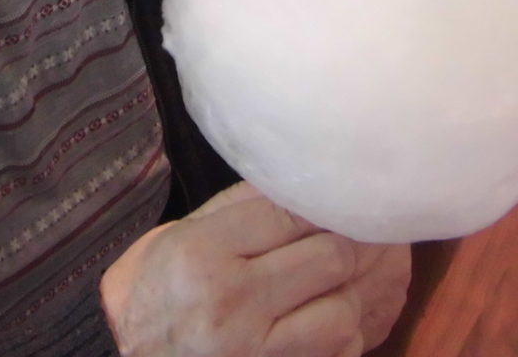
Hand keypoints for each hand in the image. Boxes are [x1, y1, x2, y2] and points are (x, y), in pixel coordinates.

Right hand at [100, 182, 411, 355]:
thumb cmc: (151, 293)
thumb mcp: (177, 235)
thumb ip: (237, 206)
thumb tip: (296, 178)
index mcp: (202, 253)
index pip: (289, 215)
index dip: (326, 201)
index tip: (342, 193)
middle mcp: (231, 303)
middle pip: (329, 259)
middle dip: (355, 240)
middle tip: (366, 228)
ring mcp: (254, 351)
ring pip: (343, 313)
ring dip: (356, 290)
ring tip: (358, 272)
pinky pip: (338, 354)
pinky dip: (351, 332)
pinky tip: (344, 312)